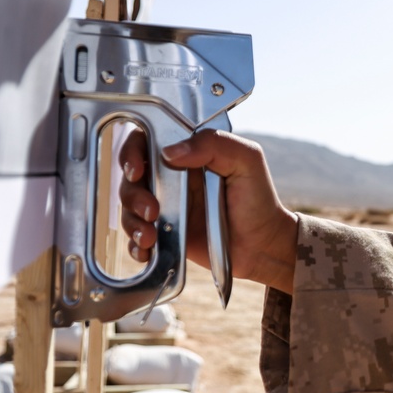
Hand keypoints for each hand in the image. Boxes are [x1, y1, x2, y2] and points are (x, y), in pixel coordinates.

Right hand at [118, 128, 297, 293]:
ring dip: (132, 222)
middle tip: (151, 210)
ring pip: (129, 208)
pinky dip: (134, 245)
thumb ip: (214, 145)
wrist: (263, 244)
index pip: (147, 142)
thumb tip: (170, 151)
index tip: (137, 170)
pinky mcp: (165, 235)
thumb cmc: (258, 198)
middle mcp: (171, 179)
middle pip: (131, 178)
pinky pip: (137, 238)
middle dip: (132, 194)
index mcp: (187, 155)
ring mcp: (166, 207)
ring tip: (150, 236)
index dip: (132, 152)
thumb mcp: (246, 160)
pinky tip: (145, 250)